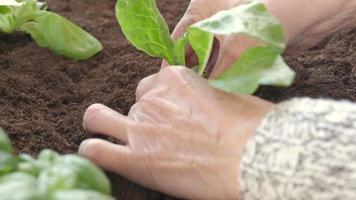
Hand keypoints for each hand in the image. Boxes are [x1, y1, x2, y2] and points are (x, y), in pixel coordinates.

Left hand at [79, 67, 273, 198]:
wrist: (250, 155)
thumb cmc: (249, 125)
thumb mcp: (226, 94)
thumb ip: (203, 94)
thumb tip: (203, 104)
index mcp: (174, 80)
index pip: (152, 84)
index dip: (159, 99)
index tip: (169, 112)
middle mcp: (151, 100)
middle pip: (134, 104)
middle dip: (143, 116)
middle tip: (158, 132)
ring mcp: (140, 129)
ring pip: (98, 117)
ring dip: (102, 124)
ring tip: (105, 132)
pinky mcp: (136, 160)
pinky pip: (96, 150)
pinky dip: (92, 151)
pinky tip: (96, 152)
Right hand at [163, 0, 355, 76]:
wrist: (316, 12)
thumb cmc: (273, 12)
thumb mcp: (238, 43)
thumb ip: (219, 71)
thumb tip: (206, 95)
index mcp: (204, 8)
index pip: (180, 36)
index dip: (173, 60)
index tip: (169, 81)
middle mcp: (215, 20)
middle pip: (195, 50)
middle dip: (192, 71)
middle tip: (186, 94)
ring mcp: (232, 33)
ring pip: (214, 60)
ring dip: (210, 77)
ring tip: (202, 97)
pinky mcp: (248, 46)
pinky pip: (231, 65)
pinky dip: (226, 78)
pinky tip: (222, 92)